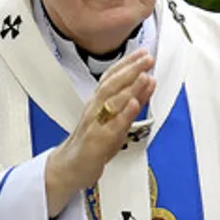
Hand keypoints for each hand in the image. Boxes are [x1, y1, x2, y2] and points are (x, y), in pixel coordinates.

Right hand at [44, 49, 155, 217]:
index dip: (127, 62)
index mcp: (98, 102)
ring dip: (128, 88)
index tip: (142, 52)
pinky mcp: (97, 141)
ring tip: (143, 76)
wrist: (71, 166)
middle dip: (130, 70)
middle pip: (111, 85)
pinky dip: (123, 114)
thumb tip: (148, 80)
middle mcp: (95, 109)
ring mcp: (95, 124)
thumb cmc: (93, 141)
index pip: (112, 77)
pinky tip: (133, 105)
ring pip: (111, 102)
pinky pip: (111, 126)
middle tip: (146, 59)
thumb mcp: (115, 117)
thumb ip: (133, 99)